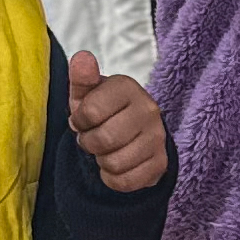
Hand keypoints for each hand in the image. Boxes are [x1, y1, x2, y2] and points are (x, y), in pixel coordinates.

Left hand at [67, 50, 168, 191]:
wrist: (131, 132)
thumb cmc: (103, 110)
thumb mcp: (87, 93)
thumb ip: (81, 77)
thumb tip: (81, 58)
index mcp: (127, 87)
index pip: (91, 111)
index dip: (78, 121)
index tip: (82, 120)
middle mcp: (148, 109)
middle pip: (103, 140)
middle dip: (88, 143)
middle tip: (92, 138)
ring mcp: (157, 137)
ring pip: (114, 163)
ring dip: (101, 161)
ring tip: (106, 150)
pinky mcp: (160, 163)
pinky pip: (125, 182)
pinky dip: (113, 179)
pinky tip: (116, 164)